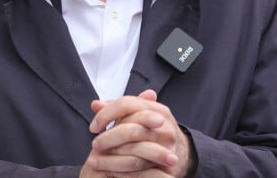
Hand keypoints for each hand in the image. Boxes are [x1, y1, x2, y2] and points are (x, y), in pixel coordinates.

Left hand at [79, 90, 194, 177]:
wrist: (182, 153)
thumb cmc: (154, 132)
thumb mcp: (139, 116)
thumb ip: (117, 109)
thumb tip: (96, 104)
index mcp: (156, 109)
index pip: (126, 104)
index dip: (106, 114)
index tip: (94, 126)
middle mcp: (164, 125)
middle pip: (130, 129)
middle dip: (107, 138)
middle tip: (94, 145)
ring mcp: (168, 146)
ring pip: (134, 152)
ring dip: (111, 159)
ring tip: (95, 161)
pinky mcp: (168, 166)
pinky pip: (141, 172)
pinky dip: (123, 173)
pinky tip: (110, 172)